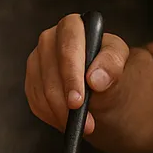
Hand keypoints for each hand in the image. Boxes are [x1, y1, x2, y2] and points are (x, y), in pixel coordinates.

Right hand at [25, 13, 131, 134]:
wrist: (102, 88)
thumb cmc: (109, 70)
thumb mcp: (119, 64)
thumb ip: (112, 65)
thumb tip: (95, 79)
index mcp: (72, 26)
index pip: (67, 44)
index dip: (71, 73)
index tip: (79, 100)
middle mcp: (49, 39)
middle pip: (50, 69)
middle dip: (66, 99)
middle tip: (85, 122)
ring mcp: (37, 60)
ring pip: (41, 90)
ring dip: (62, 113)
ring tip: (86, 127)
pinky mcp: (32, 81)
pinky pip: (36, 102)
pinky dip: (53, 116)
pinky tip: (70, 122)